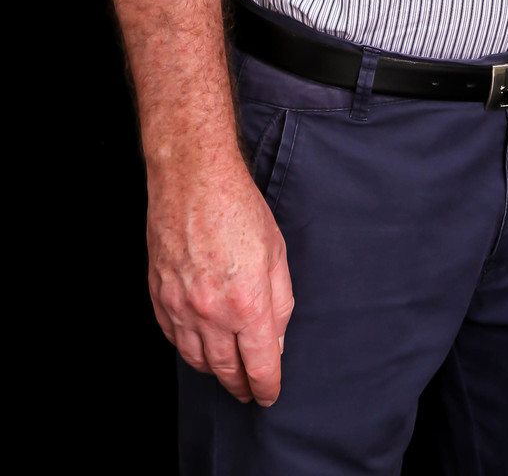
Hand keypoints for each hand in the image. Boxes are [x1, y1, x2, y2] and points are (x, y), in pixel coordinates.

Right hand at [147, 153, 293, 405]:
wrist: (192, 180)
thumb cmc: (239, 208)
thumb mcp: (276, 251)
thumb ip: (280, 301)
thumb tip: (276, 339)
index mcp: (247, 303)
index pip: (259, 364)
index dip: (266, 386)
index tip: (269, 394)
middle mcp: (211, 313)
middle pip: (226, 370)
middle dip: (240, 385)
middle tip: (249, 391)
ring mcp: (180, 308)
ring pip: (197, 360)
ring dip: (215, 372)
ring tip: (227, 373)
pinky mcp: (159, 298)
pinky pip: (173, 339)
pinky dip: (189, 350)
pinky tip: (200, 347)